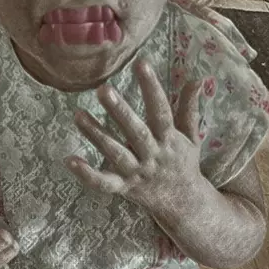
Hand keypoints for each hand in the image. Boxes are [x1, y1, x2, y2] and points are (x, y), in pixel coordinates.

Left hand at [65, 59, 204, 212]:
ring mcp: (137, 173)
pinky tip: (69, 160)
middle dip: (120, 111)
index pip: (161, 110)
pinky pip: (104, 183)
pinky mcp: (124, 188)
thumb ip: (189, 107)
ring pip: (115, 153)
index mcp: (170, 139)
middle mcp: (153, 155)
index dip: (152, 87)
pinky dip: (87, 174)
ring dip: (96, 135)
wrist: (185, 206)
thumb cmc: (183, 162)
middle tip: (103, 89)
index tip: (141, 63)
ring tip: (78, 114)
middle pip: (135, 132)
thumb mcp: (191, 135)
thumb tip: (198, 78)